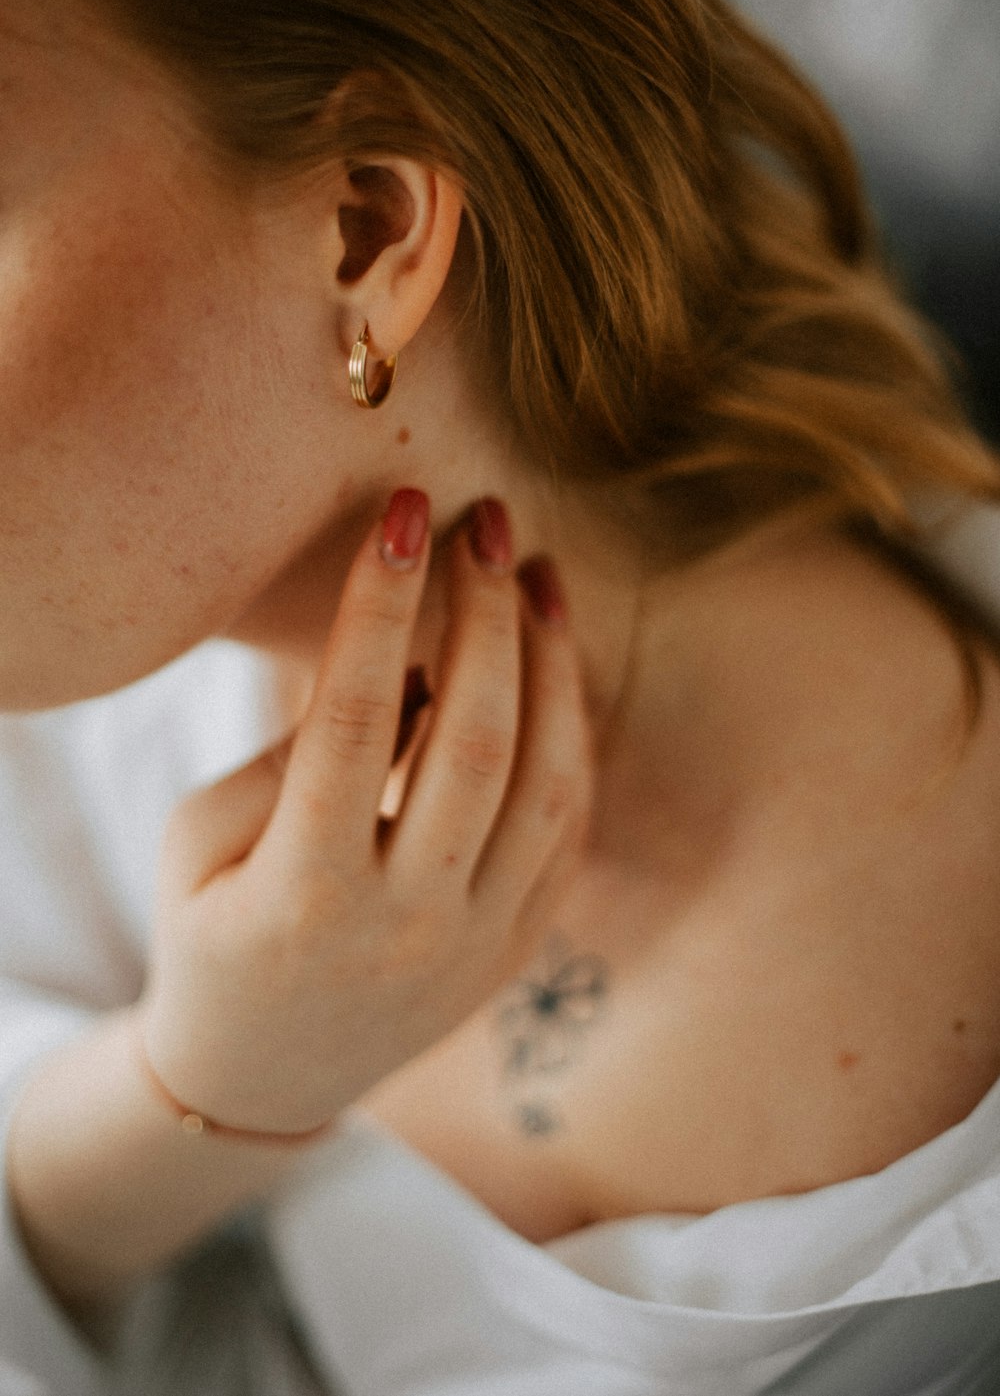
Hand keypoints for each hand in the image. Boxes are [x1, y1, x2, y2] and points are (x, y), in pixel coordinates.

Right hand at [138, 492, 591, 1134]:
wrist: (263, 1076)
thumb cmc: (210, 934)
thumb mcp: (198, 844)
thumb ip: (288, 757)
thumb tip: (412, 673)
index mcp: (305, 892)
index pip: (357, 718)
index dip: (383, 604)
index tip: (405, 513)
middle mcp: (408, 920)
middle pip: (476, 740)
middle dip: (487, 613)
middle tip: (487, 523)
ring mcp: (477, 941)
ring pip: (548, 780)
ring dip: (551, 663)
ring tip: (538, 575)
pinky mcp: (518, 945)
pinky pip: (570, 826)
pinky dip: (571, 735)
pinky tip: (553, 662)